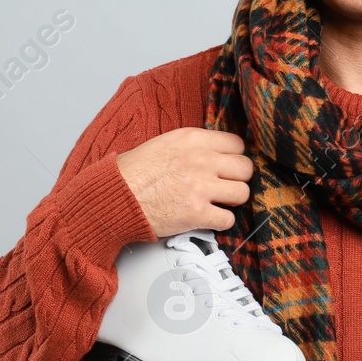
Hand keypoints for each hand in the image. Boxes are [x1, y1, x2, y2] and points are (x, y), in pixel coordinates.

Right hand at [115, 127, 252, 237]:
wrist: (115, 197)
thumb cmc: (134, 172)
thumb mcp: (166, 143)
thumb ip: (195, 146)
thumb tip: (218, 153)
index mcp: (193, 139)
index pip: (237, 144)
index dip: (234, 157)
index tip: (227, 166)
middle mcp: (201, 160)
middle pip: (245, 168)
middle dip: (237, 178)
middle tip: (225, 185)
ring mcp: (200, 187)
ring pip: (242, 193)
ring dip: (232, 200)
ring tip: (218, 202)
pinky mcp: (197, 213)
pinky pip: (228, 219)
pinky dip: (221, 221)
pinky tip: (209, 217)